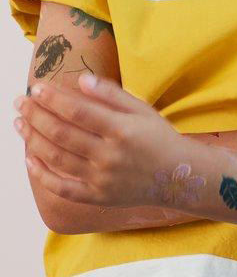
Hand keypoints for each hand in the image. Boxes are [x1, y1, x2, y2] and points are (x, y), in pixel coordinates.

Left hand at [15, 74, 186, 207]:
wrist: (176, 177)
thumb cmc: (159, 138)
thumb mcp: (143, 109)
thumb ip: (112, 94)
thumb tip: (81, 80)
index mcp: (123, 130)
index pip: (79, 112)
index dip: (54, 99)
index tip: (36, 88)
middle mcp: (109, 155)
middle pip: (63, 134)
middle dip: (36, 115)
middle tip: (20, 102)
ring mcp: (101, 179)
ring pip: (57, 158)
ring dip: (33, 140)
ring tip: (20, 124)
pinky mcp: (96, 197)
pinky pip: (62, 188)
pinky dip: (42, 175)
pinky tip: (28, 159)